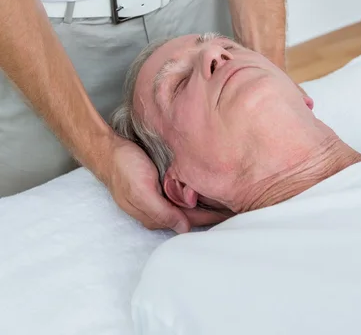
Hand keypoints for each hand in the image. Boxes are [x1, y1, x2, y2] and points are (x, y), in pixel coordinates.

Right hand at [103, 137, 225, 232]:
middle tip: (237, 204)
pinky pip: (181, 191)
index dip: (211, 217)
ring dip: (205, 200)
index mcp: (156, 215)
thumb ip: (160, 211)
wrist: (106, 149)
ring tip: (227, 197)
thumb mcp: (140, 190)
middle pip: (192, 214)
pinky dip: (195, 190)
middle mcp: (160, 208)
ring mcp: (159, 196)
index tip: (232, 213)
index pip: (191, 220)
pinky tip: (206, 184)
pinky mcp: (159, 183)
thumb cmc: (122, 168)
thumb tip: (183, 228)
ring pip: (188, 203)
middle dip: (212, 211)